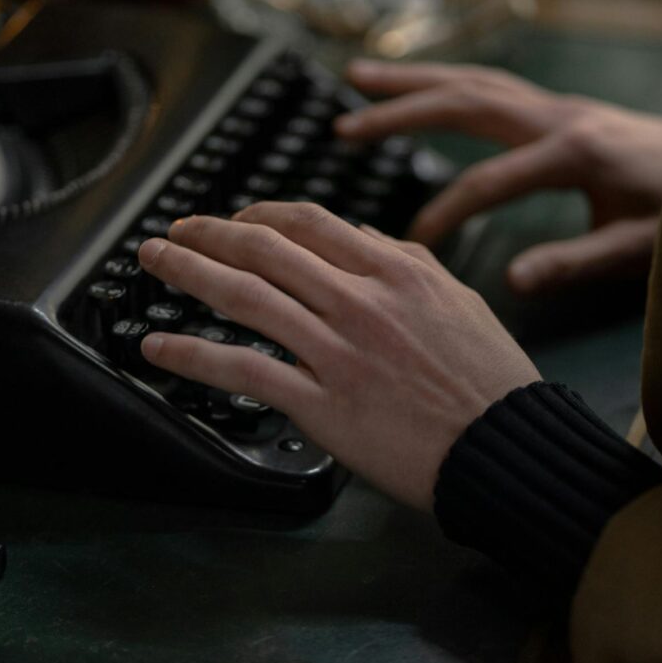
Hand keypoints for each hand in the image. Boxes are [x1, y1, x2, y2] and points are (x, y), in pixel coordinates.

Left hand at [138, 204, 539, 511]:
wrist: (507, 448)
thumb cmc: (490, 381)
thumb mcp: (459, 300)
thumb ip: (410, 261)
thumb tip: (364, 237)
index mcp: (397, 271)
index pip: (309, 223)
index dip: (258, 213)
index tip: (234, 219)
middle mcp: (362, 302)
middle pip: (265, 249)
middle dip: (208, 233)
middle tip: (175, 231)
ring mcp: (339, 352)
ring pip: (245, 298)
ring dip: (188, 273)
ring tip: (154, 262)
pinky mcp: (323, 404)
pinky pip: (244, 370)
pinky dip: (193, 355)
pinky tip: (160, 347)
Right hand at [339, 61, 661, 292]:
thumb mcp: (634, 244)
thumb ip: (574, 262)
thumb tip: (513, 279)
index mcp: (573, 152)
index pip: (489, 181)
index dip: (446, 213)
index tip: (413, 246)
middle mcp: (557, 116)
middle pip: (464, 103)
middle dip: (400, 111)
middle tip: (344, 124)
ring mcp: (555, 104)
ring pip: (471, 81)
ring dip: (413, 80)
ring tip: (358, 76)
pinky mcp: (555, 106)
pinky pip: (488, 85)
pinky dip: (445, 82)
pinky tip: (419, 86)